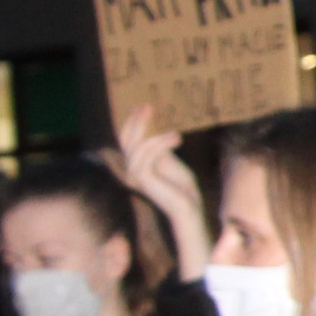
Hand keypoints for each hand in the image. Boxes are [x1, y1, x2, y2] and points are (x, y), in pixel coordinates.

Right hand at [111, 107, 211, 280]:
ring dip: (155, 135)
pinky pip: (146, 155)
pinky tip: (176, 138)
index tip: (142, 106)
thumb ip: (158, 147)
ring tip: (175, 134)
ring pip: (136, 147)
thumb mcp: (169, 161)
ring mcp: (135, 176)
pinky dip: (161, 142)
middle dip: (136, 121)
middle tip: (148, 106)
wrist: (189, 209)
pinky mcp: (144, 180)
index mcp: (135, 166)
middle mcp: (131, 171)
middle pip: (126, 141)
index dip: (131, 123)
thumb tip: (153, 127)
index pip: (126, 140)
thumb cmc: (183, 188)